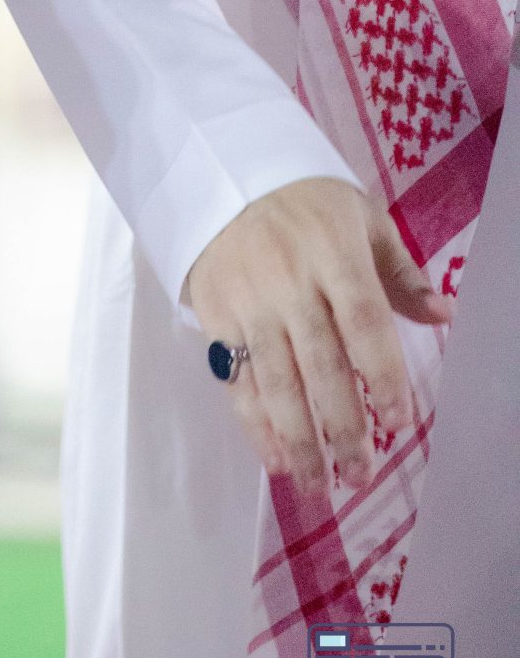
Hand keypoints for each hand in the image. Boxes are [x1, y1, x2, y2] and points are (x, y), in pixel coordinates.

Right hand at [185, 176, 454, 492]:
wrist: (220, 171)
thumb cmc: (304, 200)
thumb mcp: (361, 218)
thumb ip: (399, 272)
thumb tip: (442, 316)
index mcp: (333, 253)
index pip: (364, 323)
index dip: (383, 377)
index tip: (400, 423)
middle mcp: (289, 281)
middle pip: (321, 364)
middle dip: (343, 427)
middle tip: (361, 475)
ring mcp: (247, 300)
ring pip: (276, 381)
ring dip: (300, 440)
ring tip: (322, 486)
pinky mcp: (214, 314)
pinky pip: (236, 378)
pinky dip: (255, 424)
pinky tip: (277, 459)